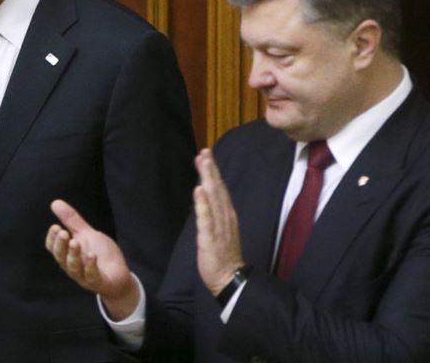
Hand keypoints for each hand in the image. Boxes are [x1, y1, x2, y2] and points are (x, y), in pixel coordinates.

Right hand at [46, 199, 139, 319]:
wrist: (119, 275)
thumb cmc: (100, 254)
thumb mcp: (87, 234)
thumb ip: (72, 221)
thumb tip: (55, 202)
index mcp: (68, 254)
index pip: (53, 248)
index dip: (52, 239)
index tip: (55, 226)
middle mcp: (72, 266)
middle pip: (61, 258)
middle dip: (61, 245)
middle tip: (63, 232)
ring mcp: (84, 276)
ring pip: (73, 268)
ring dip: (73, 255)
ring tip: (75, 242)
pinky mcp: (98, 282)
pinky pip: (91, 276)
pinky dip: (90, 266)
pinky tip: (91, 255)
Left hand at [193, 149, 245, 295]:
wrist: (230, 279)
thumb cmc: (223, 254)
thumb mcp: (220, 228)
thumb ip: (214, 212)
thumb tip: (206, 195)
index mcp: (227, 214)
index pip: (220, 188)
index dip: (213, 171)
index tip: (206, 154)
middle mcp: (225, 216)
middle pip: (217, 189)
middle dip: (211, 169)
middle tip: (205, 151)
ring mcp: (219, 226)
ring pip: (213, 199)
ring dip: (208, 179)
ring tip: (203, 163)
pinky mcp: (211, 238)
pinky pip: (207, 219)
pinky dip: (203, 204)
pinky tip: (199, 191)